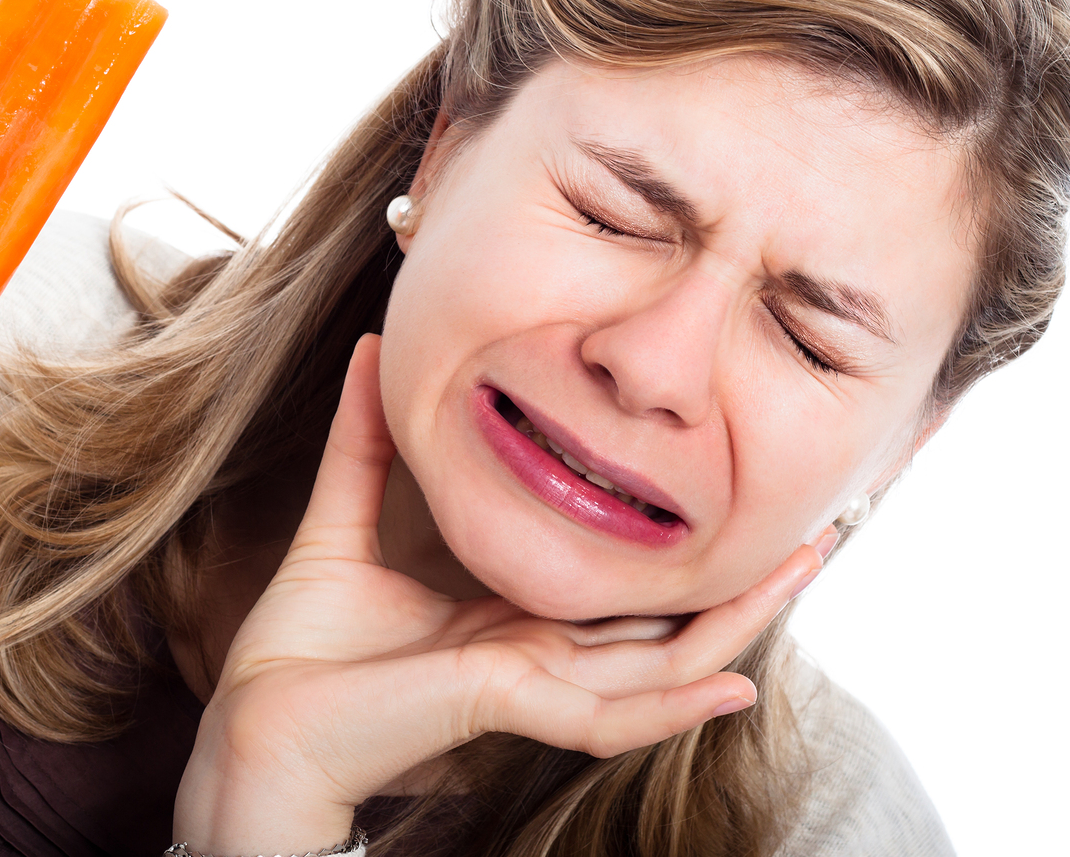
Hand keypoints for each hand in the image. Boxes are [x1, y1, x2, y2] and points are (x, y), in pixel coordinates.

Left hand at [173, 335, 822, 852]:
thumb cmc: (301, 647)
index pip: (614, 592)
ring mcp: (528, 686)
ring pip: (658, 670)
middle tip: (814, 533)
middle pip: (659, 627)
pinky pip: (607, 716)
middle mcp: (534, 654)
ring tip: (804, 570)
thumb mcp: (344, 520)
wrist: (255, 722)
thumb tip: (371, 347)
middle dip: (738, 586)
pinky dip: (672, 706)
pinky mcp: (504, 705)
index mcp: (509, 619)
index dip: (673, 552)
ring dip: (736, 628)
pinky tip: (736, 685)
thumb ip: (366, 442)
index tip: (727, 494)